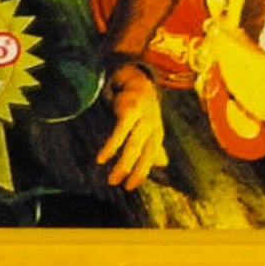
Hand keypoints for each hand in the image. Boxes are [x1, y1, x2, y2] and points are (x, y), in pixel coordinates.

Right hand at [95, 65, 169, 189]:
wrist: (136, 79)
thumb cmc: (142, 108)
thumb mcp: (151, 126)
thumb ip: (155, 145)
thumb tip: (163, 164)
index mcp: (157, 132)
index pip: (152, 156)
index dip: (142, 172)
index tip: (130, 186)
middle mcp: (152, 126)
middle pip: (144, 153)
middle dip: (133, 172)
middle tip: (120, 185)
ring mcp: (142, 117)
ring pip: (133, 146)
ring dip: (122, 164)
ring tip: (111, 178)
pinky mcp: (130, 109)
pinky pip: (120, 132)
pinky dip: (111, 147)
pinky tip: (102, 159)